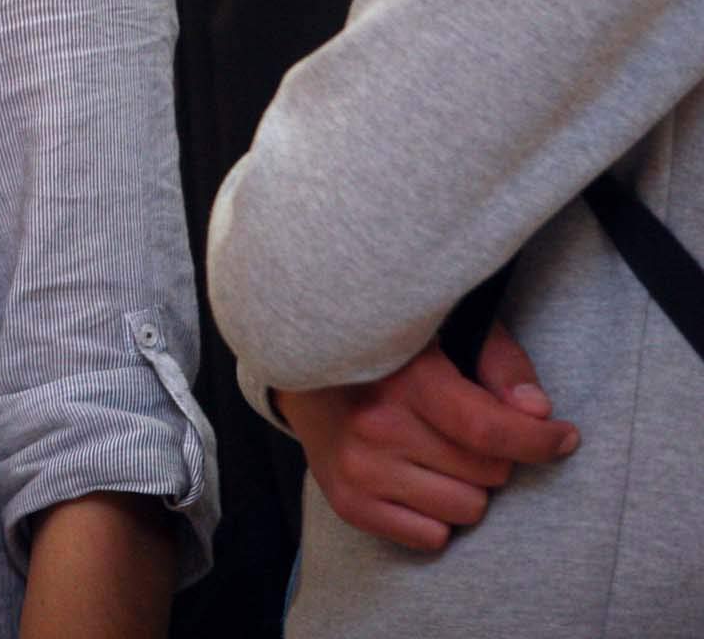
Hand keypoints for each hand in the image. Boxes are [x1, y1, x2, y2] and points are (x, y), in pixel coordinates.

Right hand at [274, 324, 578, 551]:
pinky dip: (436, 515)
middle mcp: (376, 427)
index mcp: (405, 380)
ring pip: (467, 510)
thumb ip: (500, 364)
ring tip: (440, 454)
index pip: (491, 429)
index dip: (540, 440)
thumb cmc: (391, 352)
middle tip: (466, 430)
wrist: (304, 371)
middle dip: (494, 455)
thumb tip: (538, 412)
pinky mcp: (347, 502)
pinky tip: (418, 479)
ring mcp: (359, 469)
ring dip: (467, 487)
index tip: (564, 437)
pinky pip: (431, 537)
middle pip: (490, 473)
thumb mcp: (448, 332)